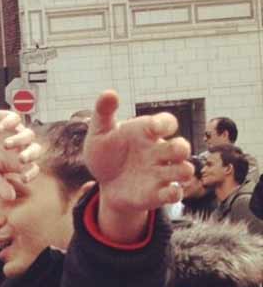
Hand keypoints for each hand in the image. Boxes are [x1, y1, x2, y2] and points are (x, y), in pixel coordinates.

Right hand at [0, 111, 40, 200]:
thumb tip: (10, 198)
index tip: (23, 179)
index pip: (33, 168)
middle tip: (20, 159)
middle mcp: (23, 146)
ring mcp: (18, 132)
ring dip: (19, 140)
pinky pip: (15, 119)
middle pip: (36, 150)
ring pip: (28, 135)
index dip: (31, 173)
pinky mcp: (10, 119)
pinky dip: (8, 123)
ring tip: (6, 145)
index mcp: (19, 161)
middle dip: (30, 155)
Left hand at [83, 91, 192, 239]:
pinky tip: (165, 192)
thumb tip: (109, 93)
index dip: (165, 124)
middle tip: (169, 150)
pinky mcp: (157, 193)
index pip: (167, 122)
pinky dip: (174, 193)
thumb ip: (104, 113)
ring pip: (185, 170)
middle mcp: (159, 152)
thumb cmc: (105, 153)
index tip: (155, 128)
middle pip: (182, 147)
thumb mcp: (99, 133)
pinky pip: (174, 194)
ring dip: (182, 171)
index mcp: (147, 133)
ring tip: (165, 172)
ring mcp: (160, 173)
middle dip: (180, 148)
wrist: (102, 183)